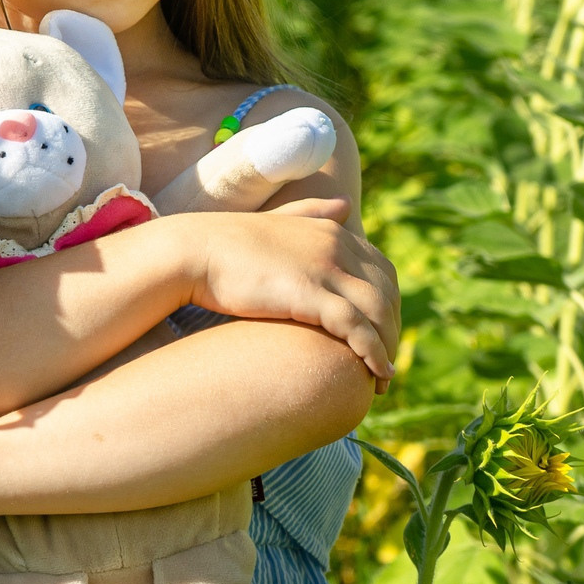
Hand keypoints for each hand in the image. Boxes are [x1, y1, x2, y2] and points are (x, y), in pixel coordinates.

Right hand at [182, 199, 399, 387]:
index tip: (382, 333)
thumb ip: (312, 212)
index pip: (382, 270)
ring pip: (378, 312)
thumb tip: (345, 205)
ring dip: (387, 347)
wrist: (192, 252)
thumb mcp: (277, 220)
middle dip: (392, 330)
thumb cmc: (225, 243)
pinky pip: (357, 327)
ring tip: (383, 378)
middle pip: (386, 292)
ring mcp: (325, 268)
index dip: (389, 304)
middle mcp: (336, 245)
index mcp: (331, 230)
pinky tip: (377, 373)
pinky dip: (374, 352)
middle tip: (384, 362)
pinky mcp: (309, 294)